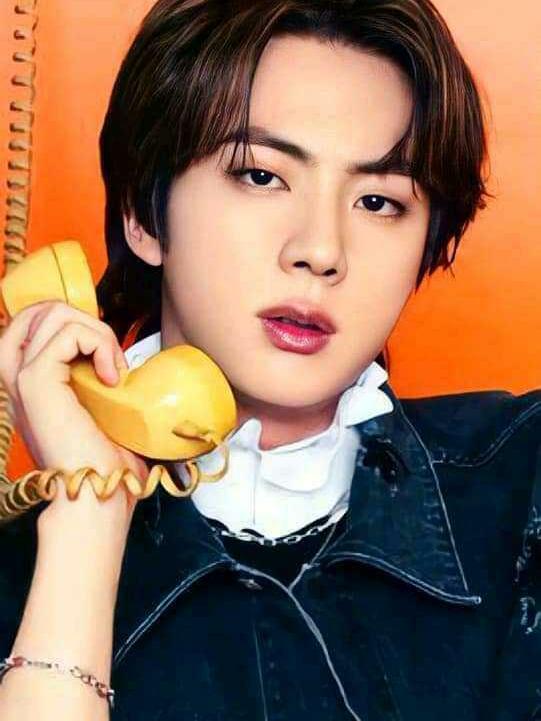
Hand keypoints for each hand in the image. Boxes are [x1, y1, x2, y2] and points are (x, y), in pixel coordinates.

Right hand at [0, 300, 148, 536]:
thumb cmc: (106, 459)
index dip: (78, 325)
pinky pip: (68, 333)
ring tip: (113, 370)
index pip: (38, 321)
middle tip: (110, 358)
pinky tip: (112, 378)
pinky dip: (100, 344)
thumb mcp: (100, 406)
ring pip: (55, 313)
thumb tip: (118, 354)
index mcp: (30, 380)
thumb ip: (94, 375)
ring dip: (98, 334)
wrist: (99, 494)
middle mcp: (17, 375)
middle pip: (40, 308)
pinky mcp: (35, 382)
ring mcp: (21, 377)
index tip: (108, 360)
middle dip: (85, 320)